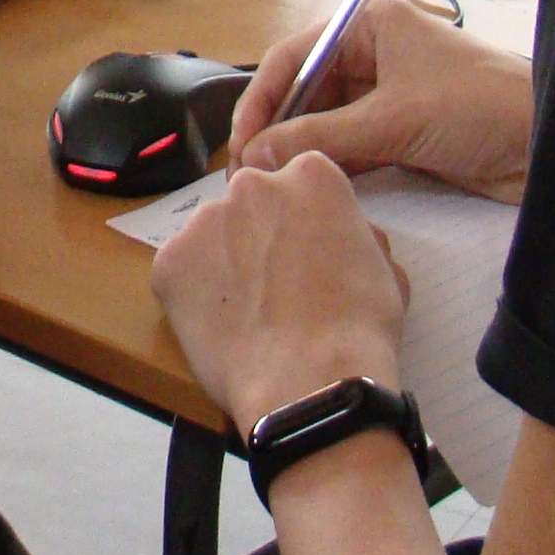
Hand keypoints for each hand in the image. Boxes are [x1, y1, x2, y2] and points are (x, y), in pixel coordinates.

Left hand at [152, 152, 410, 430]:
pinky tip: (222, 326)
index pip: (300, 180)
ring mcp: (205, 220)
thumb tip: (336, 239)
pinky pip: (181, 271)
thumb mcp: (384, 267)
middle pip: (252, 202)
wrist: (309, 380)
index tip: (307, 251)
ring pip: (213, 235)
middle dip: (261, 234)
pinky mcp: (169, 260)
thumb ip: (353, 234)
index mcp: (311, 174)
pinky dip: (195, 294)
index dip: (304, 220)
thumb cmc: (356, 328)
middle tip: (277, 284)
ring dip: (226, 262)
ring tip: (250, 313)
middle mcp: (252, 185)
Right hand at [228, 0, 533, 199]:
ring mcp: (388, 95)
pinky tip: (310, 187)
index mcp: (370, 26)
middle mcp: (374, 54)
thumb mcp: (393, 119)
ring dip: (301, 150)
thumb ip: (322, 137)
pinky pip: (350, 146)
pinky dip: (330, 165)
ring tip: (273, 184)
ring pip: (325, 122)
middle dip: (278, 128)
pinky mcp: (402, 133)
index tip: (241, 141)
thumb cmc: (480, 106)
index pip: (293, 56)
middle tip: (251, 171)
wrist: (550, 143)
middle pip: (305, 90)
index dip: (262, 98)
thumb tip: (257, 155)